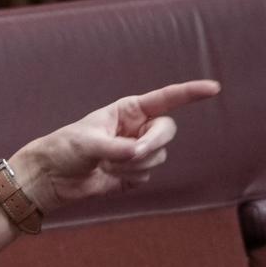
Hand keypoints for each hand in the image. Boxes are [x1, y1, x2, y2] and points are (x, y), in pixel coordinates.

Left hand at [11, 80, 220, 212]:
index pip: (166, 99)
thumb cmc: (64, 149)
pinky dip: (130, 178)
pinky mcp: (133, 174)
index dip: (190, 93)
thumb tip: (138, 154)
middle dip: (152, 144)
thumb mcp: (88, 142)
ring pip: (157, 157)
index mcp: (129, 110)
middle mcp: (138, 129)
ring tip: (106, 164)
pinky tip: (109, 176)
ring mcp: (137, 151)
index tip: (213, 89)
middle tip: (130, 152)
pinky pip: (147, 175)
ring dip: (132, 165)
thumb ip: (116, 148)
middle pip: (167, 132)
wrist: (51, 177)